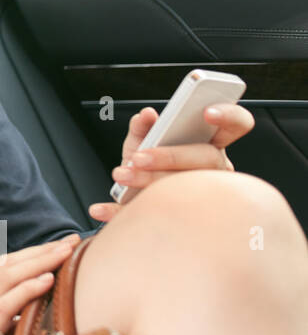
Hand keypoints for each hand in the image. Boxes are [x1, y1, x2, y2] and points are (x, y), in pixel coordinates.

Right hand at [0, 235, 80, 334]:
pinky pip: (2, 307)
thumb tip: (21, 327)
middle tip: (70, 240)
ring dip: (38, 262)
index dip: (27, 259)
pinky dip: (26, 290)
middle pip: (4, 268)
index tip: (54, 250)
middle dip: (39, 252)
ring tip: (65, 251)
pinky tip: (47, 279)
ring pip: (5, 279)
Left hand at [89, 103, 254, 223]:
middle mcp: (214, 171)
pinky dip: (119, 212)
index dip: (228, 116)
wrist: (135, 200)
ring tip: (120, 175)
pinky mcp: (177, 222)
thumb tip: (146, 115)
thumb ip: (143, 127)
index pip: (235, 125)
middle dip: (171, 156)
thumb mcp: (143, 142)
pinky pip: (151, 219)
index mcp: (210, 145)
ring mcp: (203, 197)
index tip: (206, 112)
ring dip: (148, 182)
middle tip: (139, 158)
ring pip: (186, 188)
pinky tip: (99, 209)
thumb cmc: (148, 165)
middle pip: (207, 158)